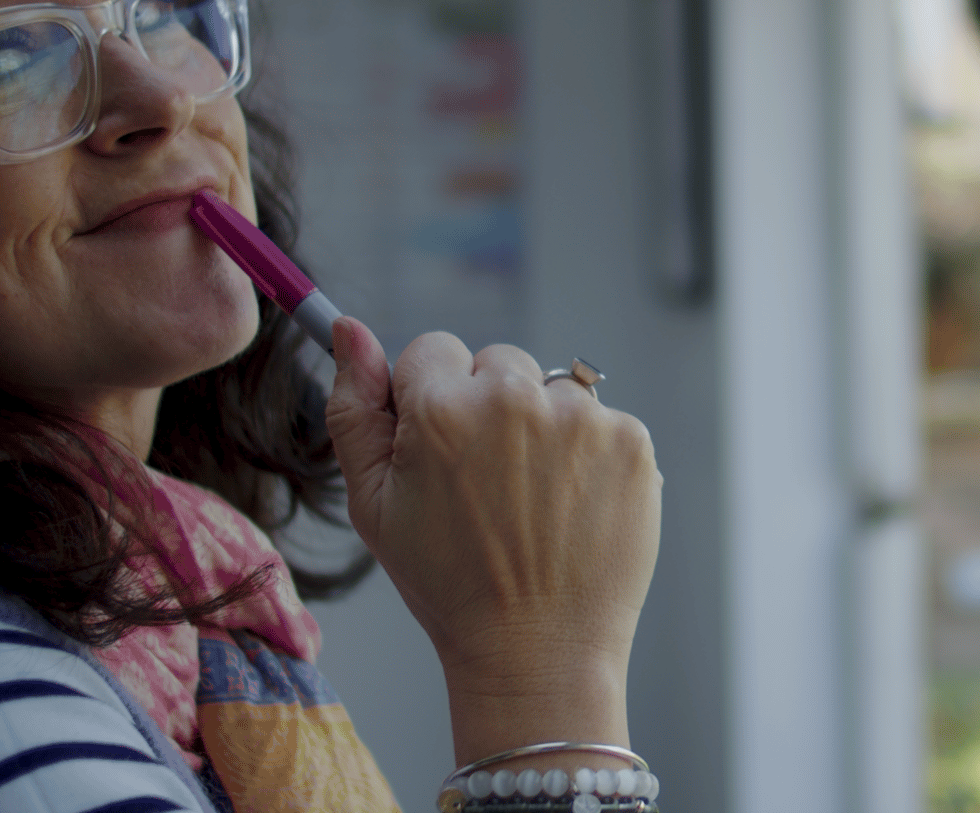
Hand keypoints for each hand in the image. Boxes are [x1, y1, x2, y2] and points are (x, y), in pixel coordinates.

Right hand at [325, 319, 661, 763]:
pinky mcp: (631, 443)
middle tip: (490, 486)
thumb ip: (354, 408)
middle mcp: (515, 399)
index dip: (432, 402)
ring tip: (534, 505)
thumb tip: (348, 328)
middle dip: (490, 408)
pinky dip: (591, 458)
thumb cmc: (446, 584)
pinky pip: (603, 423)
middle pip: (498, 362)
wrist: (537, 652)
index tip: (443, 451)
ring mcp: (582, 419)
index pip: (434, 350)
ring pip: (554, 390)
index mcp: (442, 407)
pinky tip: (574, 510)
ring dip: (545, 430)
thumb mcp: (373, 503)